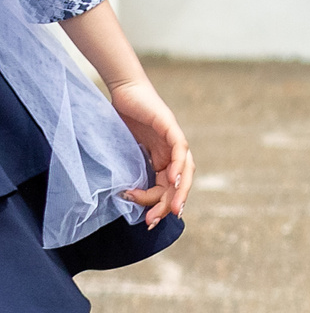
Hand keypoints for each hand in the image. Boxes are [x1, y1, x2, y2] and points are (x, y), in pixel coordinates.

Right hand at [106, 77, 191, 227]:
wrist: (123, 91)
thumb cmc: (121, 120)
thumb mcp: (124, 152)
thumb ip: (128, 169)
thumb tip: (121, 196)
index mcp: (162, 160)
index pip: (167, 187)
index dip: (160, 204)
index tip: (148, 220)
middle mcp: (172, 152)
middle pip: (179, 182)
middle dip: (170, 203)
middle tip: (155, 220)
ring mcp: (173, 139)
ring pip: (185, 169)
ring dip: (179, 190)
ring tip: (171, 208)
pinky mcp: (169, 125)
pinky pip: (179, 148)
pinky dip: (179, 164)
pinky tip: (173, 177)